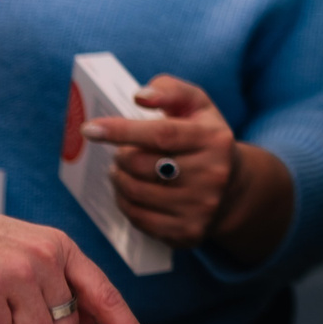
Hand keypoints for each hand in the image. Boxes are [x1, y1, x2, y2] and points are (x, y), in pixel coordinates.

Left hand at [85, 74, 292, 263]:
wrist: (233, 190)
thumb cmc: (205, 140)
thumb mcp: (198, 107)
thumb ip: (170, 91)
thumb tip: (140, 96)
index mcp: (214, 139)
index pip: (161, 134)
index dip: (122, 130)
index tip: (89, 129)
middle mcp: (212, 175)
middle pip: (143, 165)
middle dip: (121, 157)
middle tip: (120, 153)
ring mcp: (201, 207)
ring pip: (137, 193)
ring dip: (119, 180)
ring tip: (121, 171)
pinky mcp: (188, 232)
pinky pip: (140, 219)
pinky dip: (125, 204)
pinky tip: (129, 192)